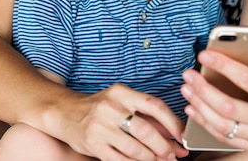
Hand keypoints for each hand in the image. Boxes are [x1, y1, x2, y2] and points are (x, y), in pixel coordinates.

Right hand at [56, 84, 188, 160]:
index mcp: (121, 93)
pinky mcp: (93, 144)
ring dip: (151, 158)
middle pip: (145, 130)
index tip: (182, 136)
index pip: (154, 105)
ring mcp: (100, 126)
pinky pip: (120, 159)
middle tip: (171, 155)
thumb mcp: (123, 104)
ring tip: (159, 160)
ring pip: (134, 148)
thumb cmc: (101, 108)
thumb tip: (177, 139)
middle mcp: (110, 107)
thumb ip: (149, 119)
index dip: (172, 122)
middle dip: (163, 146)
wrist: (66, 113)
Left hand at [180, 45, 247, 152]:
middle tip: (188, 75)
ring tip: (187, 89)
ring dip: (200, 106)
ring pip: (223, 124)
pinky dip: (205, 123)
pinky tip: (192, 108)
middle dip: (204, 89)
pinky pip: (224, 137)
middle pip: (229, 106)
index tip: (204, 55)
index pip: (247, 80)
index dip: (224, 66)